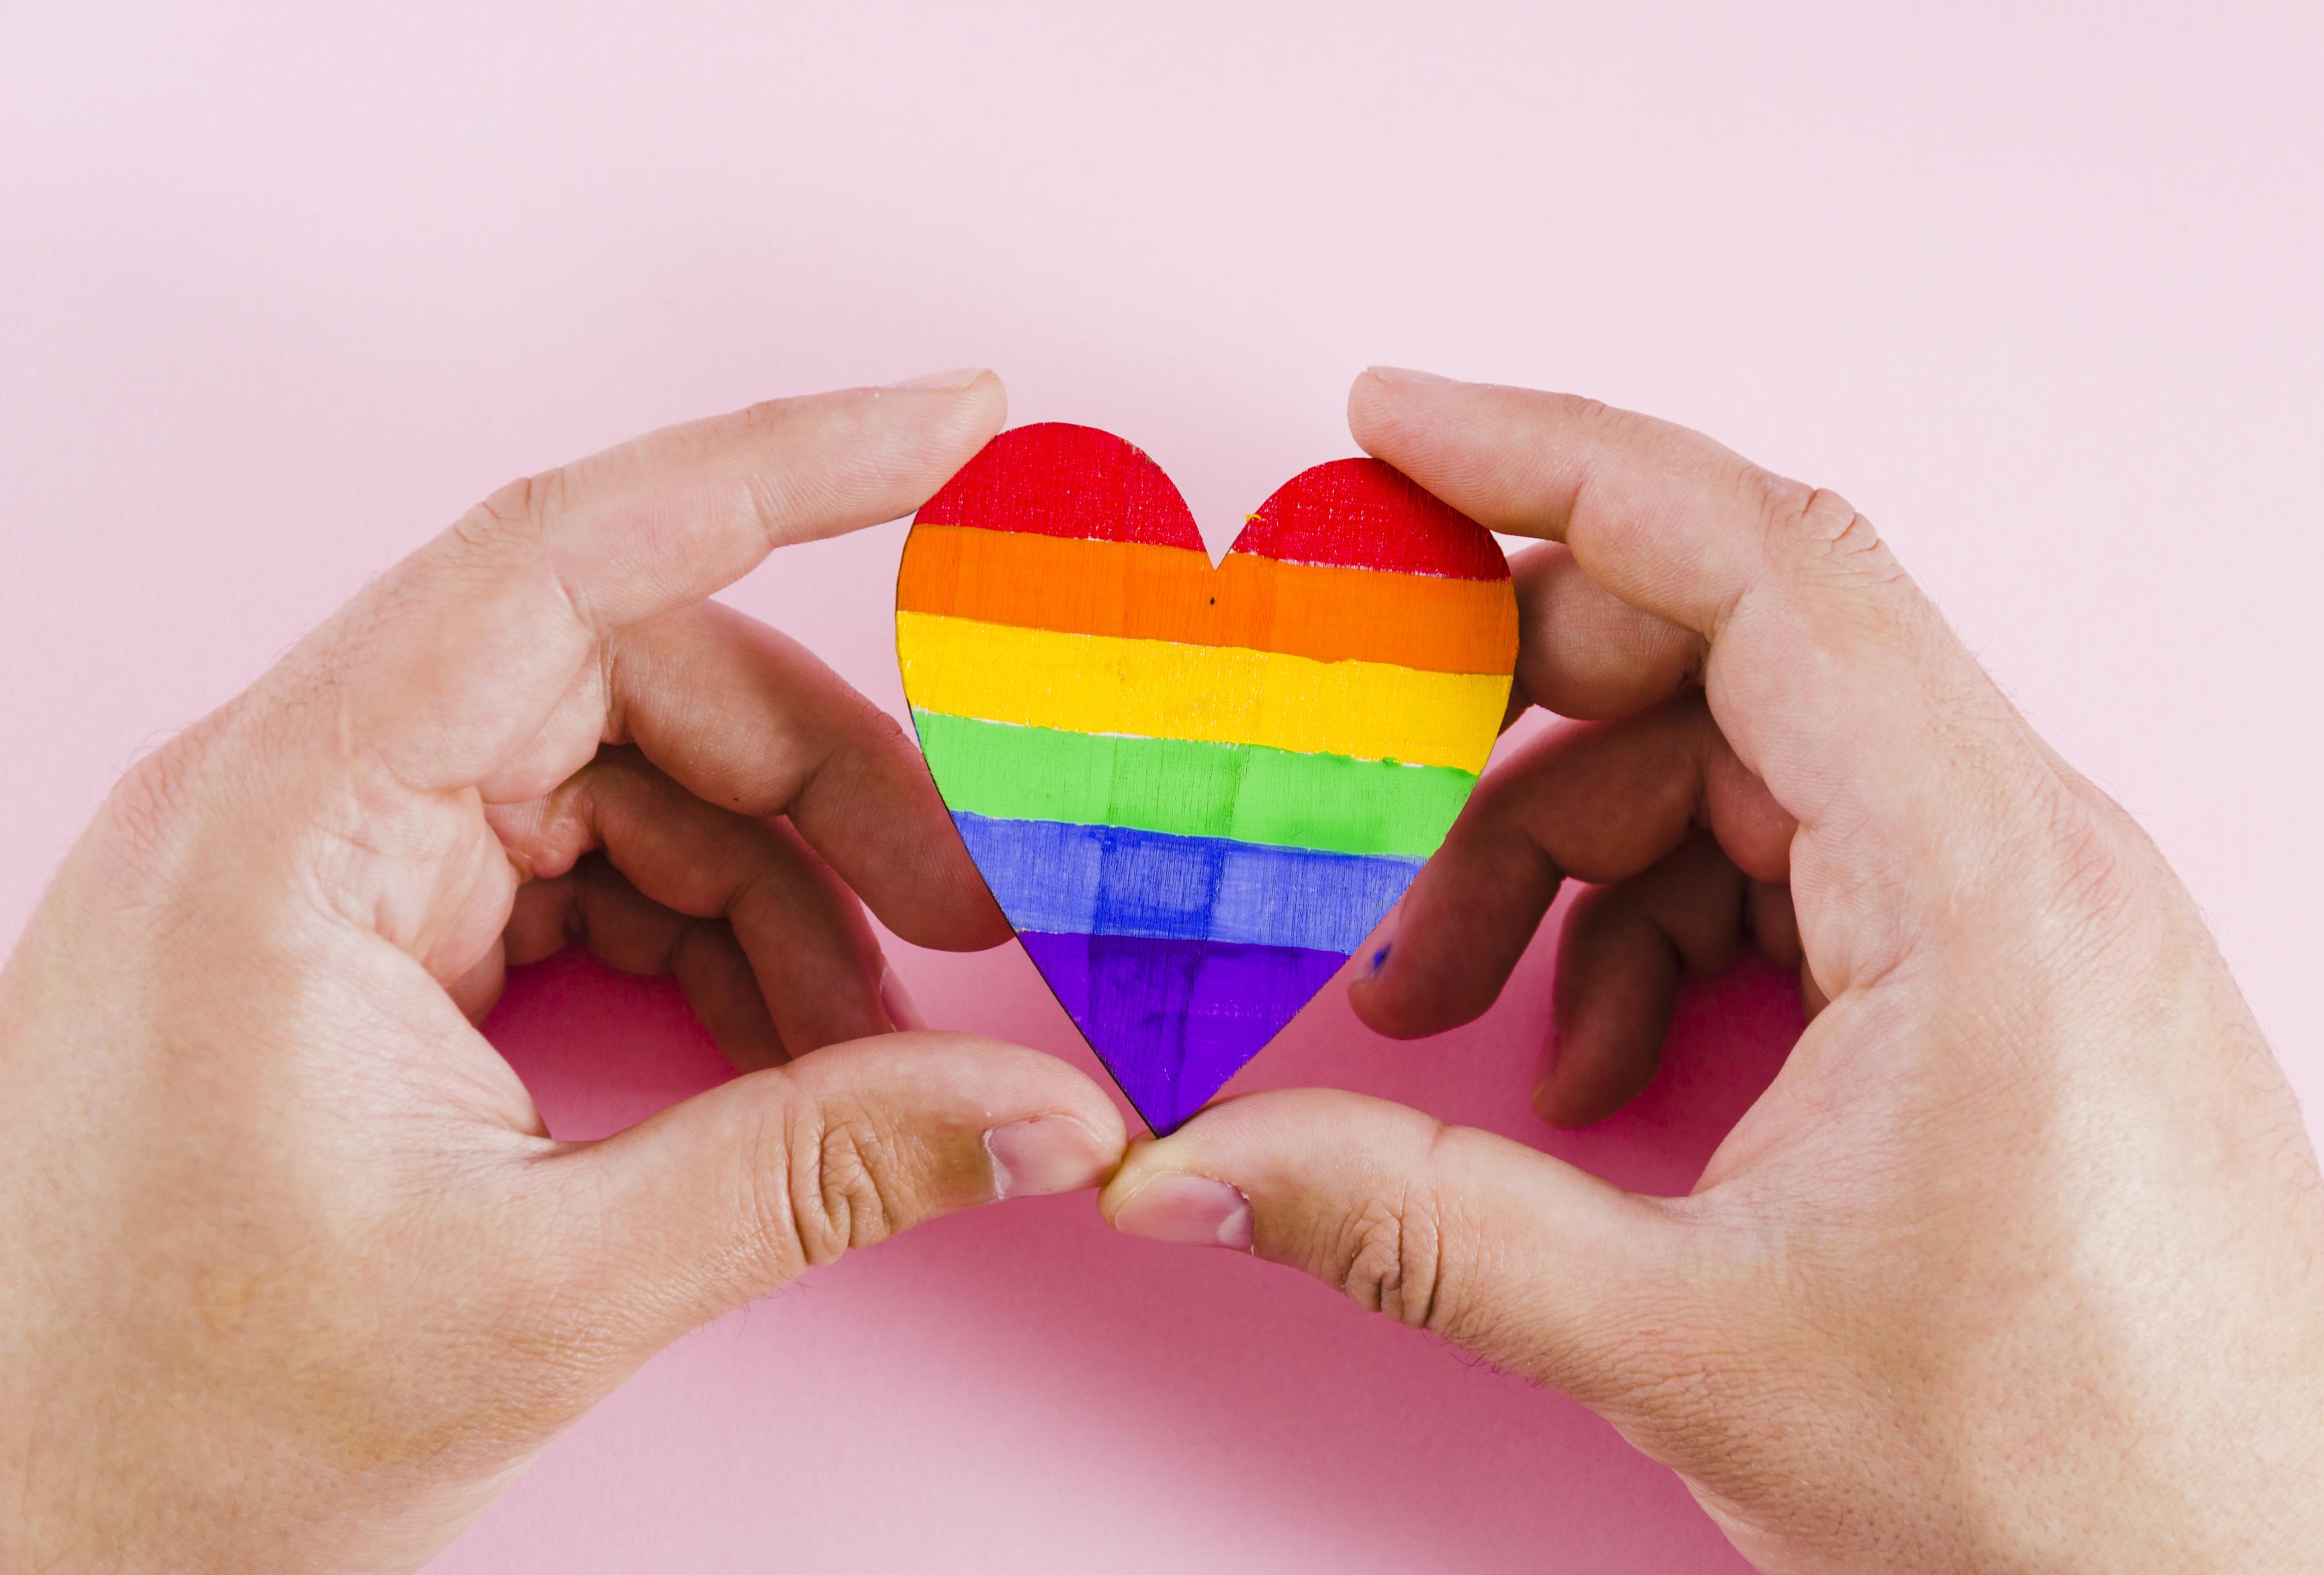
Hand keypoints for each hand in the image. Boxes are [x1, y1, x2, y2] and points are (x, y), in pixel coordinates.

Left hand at [0, 373, 1125, 1572]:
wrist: (37, 1544)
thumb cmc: (193, 1424)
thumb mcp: (544, 1294)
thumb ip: (819, 1173)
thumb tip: (1048, 1119)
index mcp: (289, 824)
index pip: (557, 555)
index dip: (776, 466)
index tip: (952, 422)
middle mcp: (294, 794)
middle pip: (624, 675)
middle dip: (823, 781)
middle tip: (970, 905)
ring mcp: (322, 856)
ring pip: (618, 774)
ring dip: (774, 884)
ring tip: (869, 1036)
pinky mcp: (354, 927)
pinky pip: (576, 864)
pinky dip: (701, 937)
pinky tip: (778, 1047)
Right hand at [1101, 371, 2323, 1571]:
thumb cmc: (2058, 1494)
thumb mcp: (1687, 1343)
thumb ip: (1413, 1226)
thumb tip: (1183, 1171)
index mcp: (1989, 883)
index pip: (1767, 561)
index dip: (1562, 460)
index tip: (1399, 430)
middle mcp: (2036, 857)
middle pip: (1740, 653)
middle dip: (1520, 714)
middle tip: (1362, 795)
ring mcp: (2036, 917)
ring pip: (1757, 773)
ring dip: (1577, 859)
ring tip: (1461, 1009)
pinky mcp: (2015, 986)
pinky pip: (1808, 874)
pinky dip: (1668, 932)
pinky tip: (1599, 1074)